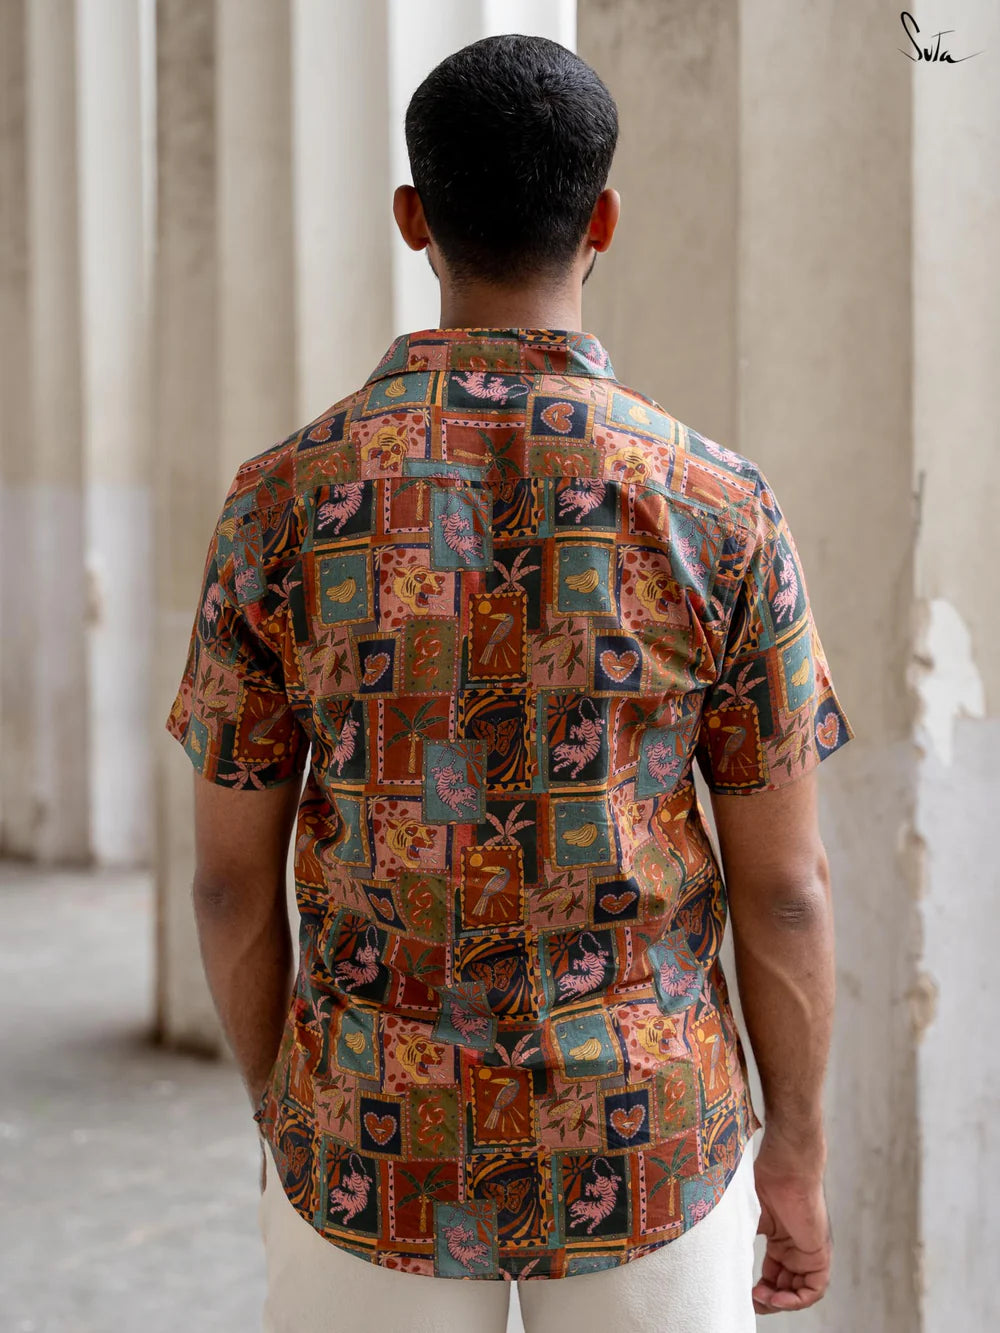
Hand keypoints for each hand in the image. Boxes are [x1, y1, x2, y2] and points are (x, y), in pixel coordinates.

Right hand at [751, 1127, 831, 1313]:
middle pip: (785, 1286)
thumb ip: (739, 1238)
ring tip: (762, 1298)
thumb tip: (721, 1262)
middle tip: (751, 1299)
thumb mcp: (748, 1217)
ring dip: (781, 1302)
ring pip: (800, 1291)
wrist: (787, 1166)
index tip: (744, 1292)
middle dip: (769, 1299)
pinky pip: (814, 1288)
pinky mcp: (820, 1253)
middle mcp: (796, 1248)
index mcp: (780, 1239)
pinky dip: (798, 1299)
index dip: (760, 1289)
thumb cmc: (766, 1181)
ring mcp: (808, 1251)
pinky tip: (779, 1297)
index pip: (773, 1275)